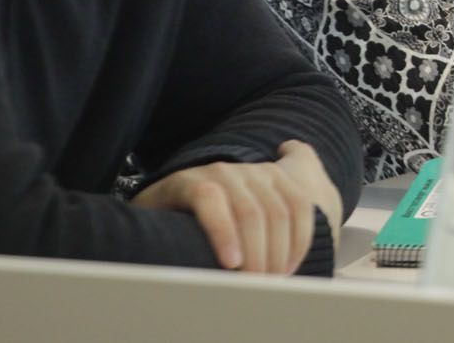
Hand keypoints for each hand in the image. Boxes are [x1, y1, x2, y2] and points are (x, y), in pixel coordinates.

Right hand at [132, 140, 342, 272]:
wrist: (152, 213)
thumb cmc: (208, 226)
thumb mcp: (249, 224)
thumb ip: (275, 230)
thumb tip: (292, 268)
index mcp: (270, 176)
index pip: (299, 204)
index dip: (300, 239)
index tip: (290, 270)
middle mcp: (248, 170)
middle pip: (276, 213)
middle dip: (275, 254)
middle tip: (266, 284)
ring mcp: (219, 173)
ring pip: (249, 211)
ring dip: (255, 252)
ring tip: (250, 280)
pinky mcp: (189, 181)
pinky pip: (211, 202)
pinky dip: (224, 234)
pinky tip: (229, 261)